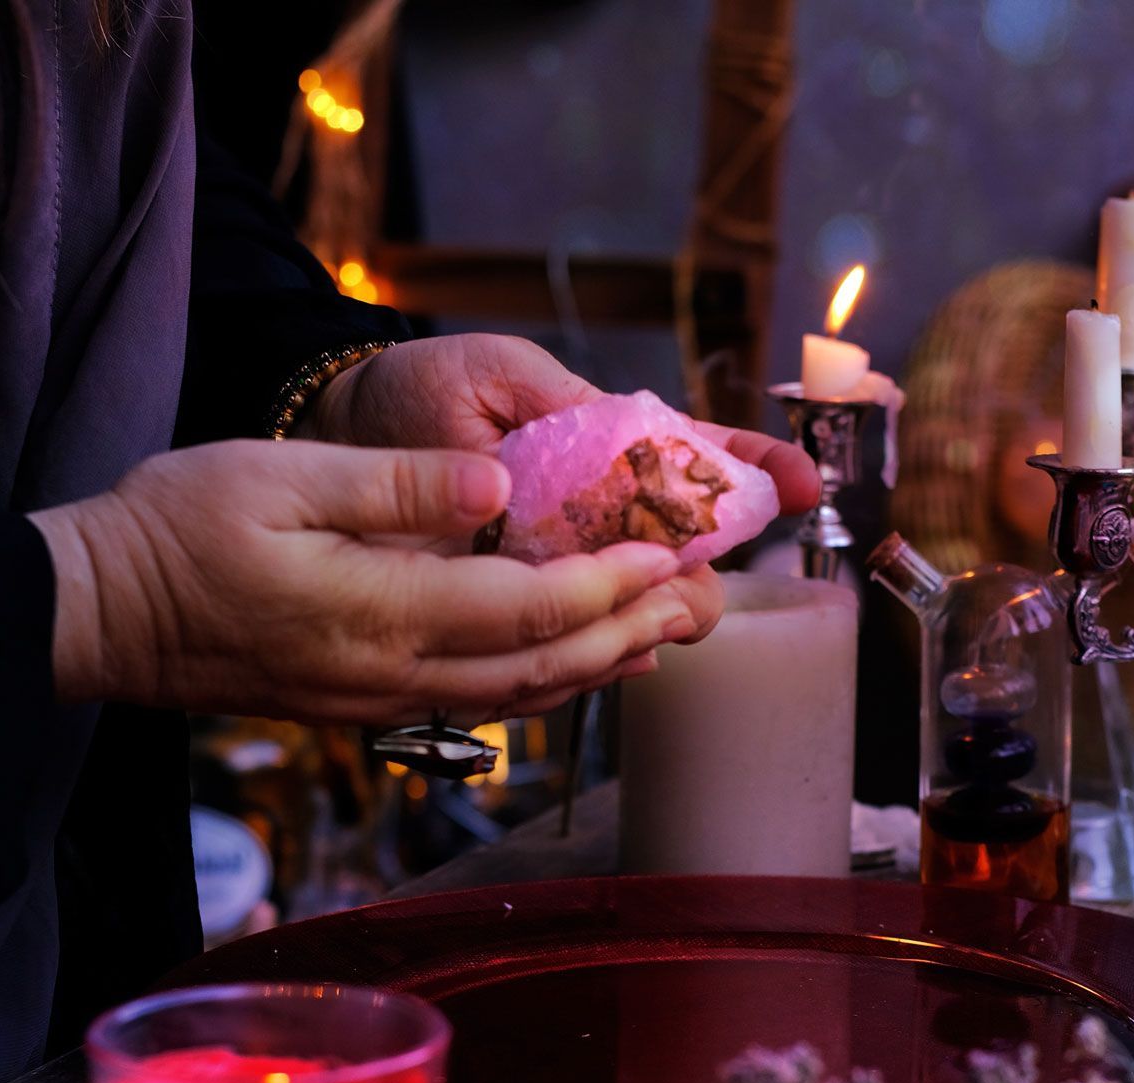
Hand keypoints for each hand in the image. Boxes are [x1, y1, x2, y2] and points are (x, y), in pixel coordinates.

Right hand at [28, 440, 703, 724]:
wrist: (98, 614)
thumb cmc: (175, 531)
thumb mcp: (278, 478)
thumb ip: (396, 485)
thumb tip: (500, 484)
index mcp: (379, 613)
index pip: (528, 610)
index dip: (610, 586)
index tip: (669, 552)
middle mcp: (391, 675)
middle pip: (544, 668)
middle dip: (632, 632)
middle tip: (705, 598)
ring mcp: (379, 700)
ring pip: (520, 698)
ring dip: (603, 665)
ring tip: (669, 629)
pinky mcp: (366, 704)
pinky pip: (483, 702)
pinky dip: (548, 682)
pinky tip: (581, 660)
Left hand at [312, 333, 822, 641]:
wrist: (332, 438)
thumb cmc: (417, 392)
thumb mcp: (502, 374)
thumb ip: (570, 404)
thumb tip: (638, 445)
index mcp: (601, 451)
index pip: (696, 463)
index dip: (754, 474)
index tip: (801, 484)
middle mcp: (589, 519)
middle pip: (678, 556)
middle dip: (707, 568)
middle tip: (702, 577)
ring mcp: (551, 570)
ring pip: (632, 607)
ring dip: (662, 615)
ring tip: (671, 619)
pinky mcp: (505, 613)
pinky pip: (564, 644)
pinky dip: (601, 654)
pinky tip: (627, 658)